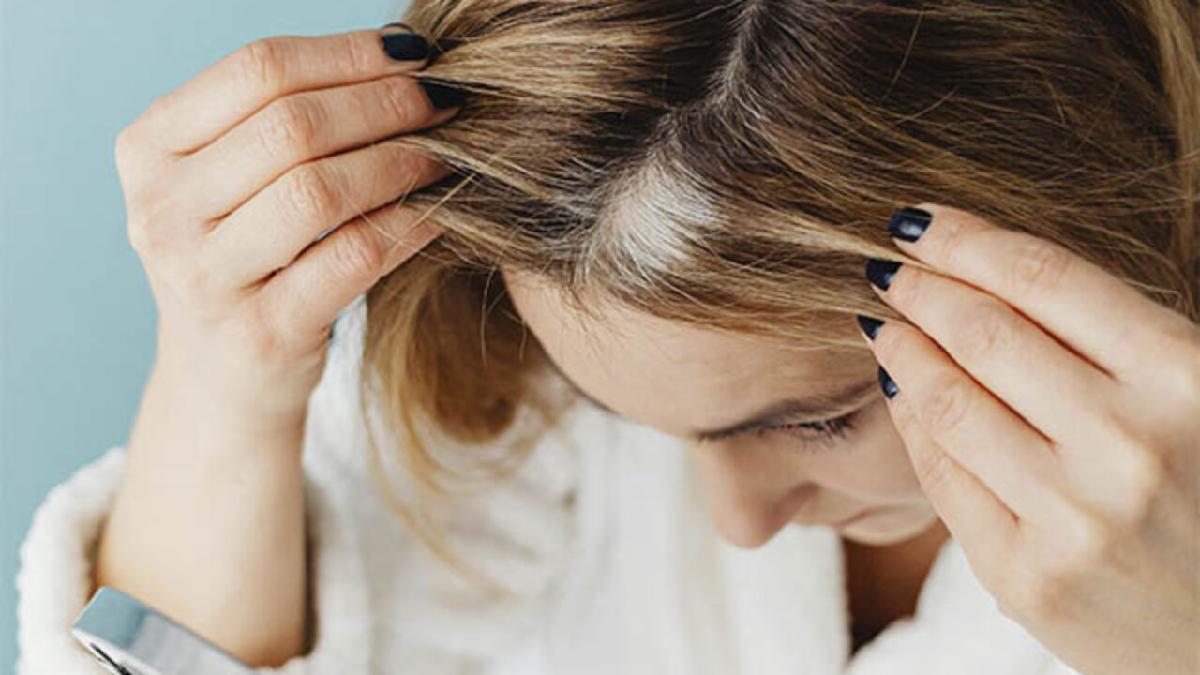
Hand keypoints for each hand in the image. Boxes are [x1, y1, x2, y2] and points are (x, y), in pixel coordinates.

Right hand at [114, 25, 457, 432]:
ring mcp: (205, 277)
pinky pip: (353, 256)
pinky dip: (409, 224)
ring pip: (319, 190)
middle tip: (446, 102)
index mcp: (149, 149)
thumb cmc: (245, 260)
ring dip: (401, 162)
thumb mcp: (231, 182)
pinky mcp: (262, 333)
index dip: (347, 53)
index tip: (414, 53)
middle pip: (291, 126)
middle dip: (385, 104)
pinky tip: (442, 209)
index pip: (257, 69)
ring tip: (447, 153)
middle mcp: (160, 210)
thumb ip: (282, 119)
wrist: (221, 381)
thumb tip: (396, 53)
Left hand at [858, 203, 1198, 674]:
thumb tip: (988, 274)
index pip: (1047, 279)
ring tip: (884, 326)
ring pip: (949, 403)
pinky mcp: (1028, 579)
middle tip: (886, 266)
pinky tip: (901, 396)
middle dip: (921, 288)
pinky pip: (943, 480)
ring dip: (902, 351)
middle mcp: (1130, 445)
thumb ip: (1119, 342)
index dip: (966, 239)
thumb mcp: (1199, 398)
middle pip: (984, 333)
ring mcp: (1074, 519)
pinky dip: (912, 426)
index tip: (918, 220)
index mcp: (1189, 380)